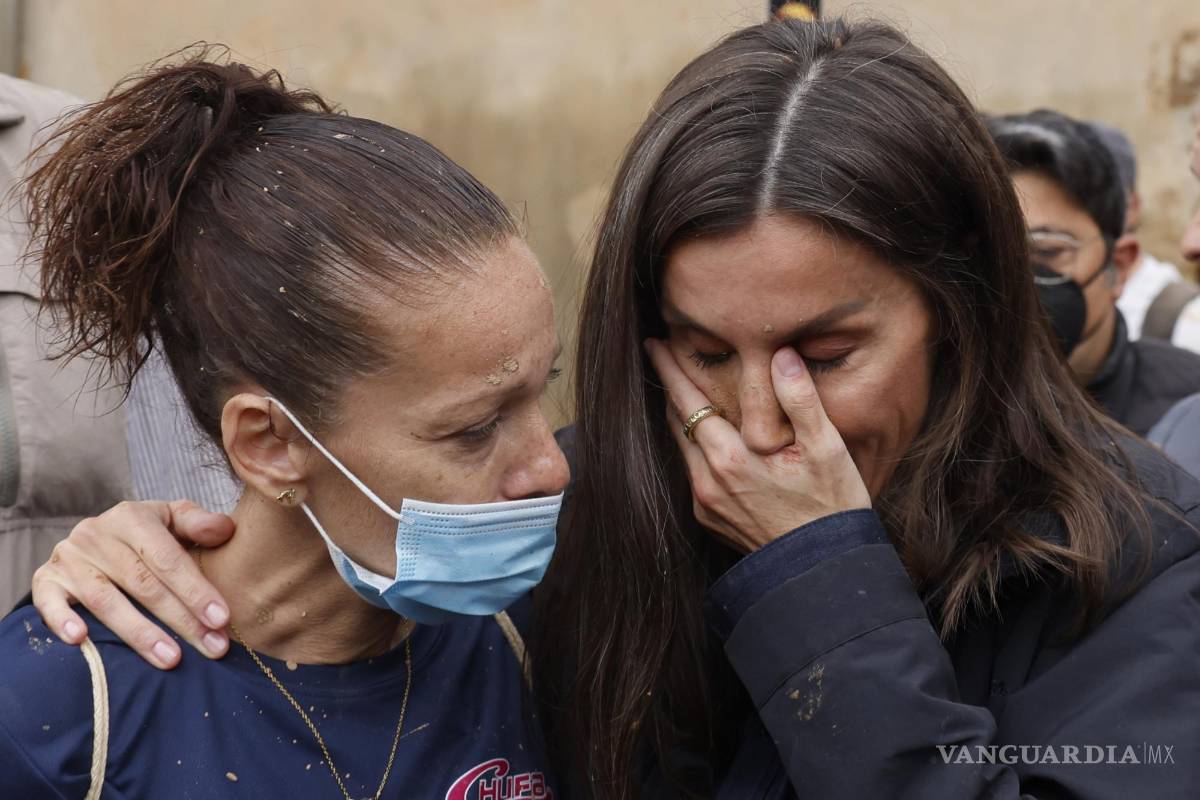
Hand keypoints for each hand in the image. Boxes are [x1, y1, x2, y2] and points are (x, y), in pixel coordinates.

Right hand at [31, 500, 235, 668]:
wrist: (96, 537)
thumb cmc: (147, 534)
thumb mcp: (172, 519)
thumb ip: (199, 523)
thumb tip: (226, 529)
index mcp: (132, 518)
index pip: (168, 558)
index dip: (196, 589)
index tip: (222, 619)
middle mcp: (96, 535)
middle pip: (143, 584)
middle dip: (180, 619)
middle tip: (211, 647)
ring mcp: (69, 558)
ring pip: (106, 600)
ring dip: (139, 633)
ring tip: (171, 659)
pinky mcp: (46, 579)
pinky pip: (48, 601)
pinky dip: (62, 620)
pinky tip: (81, 640)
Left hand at [645, 340, 869, 551]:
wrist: (822, 569)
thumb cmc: (831, 506)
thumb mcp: (827, 448)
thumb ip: (800, 398)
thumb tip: (782, 355)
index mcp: (730, 458)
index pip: (688, 401)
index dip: (670, 369)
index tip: (655, 344)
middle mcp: (707, 480)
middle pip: (677, 421)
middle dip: (670, 386)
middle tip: (662, 355)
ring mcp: (704, 503)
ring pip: (682, 447)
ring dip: (680, 416)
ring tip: (682, 389)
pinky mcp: (709, 518)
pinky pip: (692, 472)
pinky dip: (694, 447)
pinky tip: (706, 435)